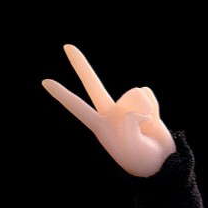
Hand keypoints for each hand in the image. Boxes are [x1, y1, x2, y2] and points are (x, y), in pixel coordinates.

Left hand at [42, 45, 175, 176]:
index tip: (44, 82)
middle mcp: (111, 111)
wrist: (163, 161)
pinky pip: (147, 94)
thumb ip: (130, 126)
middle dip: (80, 65)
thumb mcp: (134, 150)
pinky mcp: (142, 101)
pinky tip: (152, 122)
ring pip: (134, 95)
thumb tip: (133, 107)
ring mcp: (125, 105)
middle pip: (93, 84)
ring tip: (145, 130)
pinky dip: (154, 108)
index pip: (77, 108)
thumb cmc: (144, 160)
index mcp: (101, 126)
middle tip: (66, 46)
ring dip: (146, 112)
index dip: (62, 95)